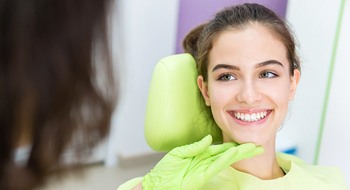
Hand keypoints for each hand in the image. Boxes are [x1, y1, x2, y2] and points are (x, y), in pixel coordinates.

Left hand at [142, 135, 262, 189]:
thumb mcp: (179, 153)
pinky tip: (233, 153)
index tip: (244, 141)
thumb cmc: (166, 170)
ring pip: (226, 159)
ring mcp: (206, 168)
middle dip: (242, 150)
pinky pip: (216, 166)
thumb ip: (195, 147)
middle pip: (227, 153)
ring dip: (238, 154)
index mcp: (200, 154)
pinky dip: (225, 159)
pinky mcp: (203, 176)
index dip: (232, 144)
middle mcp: (206, 161)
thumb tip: (209, 138)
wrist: (158, 183)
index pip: (219, 148)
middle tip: (256, 146)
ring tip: (251, 148)